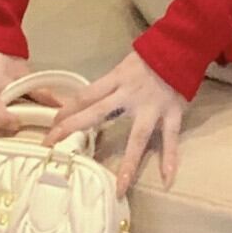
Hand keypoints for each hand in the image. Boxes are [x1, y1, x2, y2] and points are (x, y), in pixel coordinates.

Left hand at [40, 50, 185, 197]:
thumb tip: (89, 102)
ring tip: (121, 187)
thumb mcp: (124, 67)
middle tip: (52, 144)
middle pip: (98, 112)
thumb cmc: (150, 57)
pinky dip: (170, 158)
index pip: (86, 95)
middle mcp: (130, 94)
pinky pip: (170, 138)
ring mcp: (152, 107)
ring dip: (129, 163)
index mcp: (117, 79)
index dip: (68, 109)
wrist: (180, 46)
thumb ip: (110, 86)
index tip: (52, 125)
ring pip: (138, 137)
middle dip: (74, 127)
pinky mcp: (172, 112)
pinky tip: (167, 178)